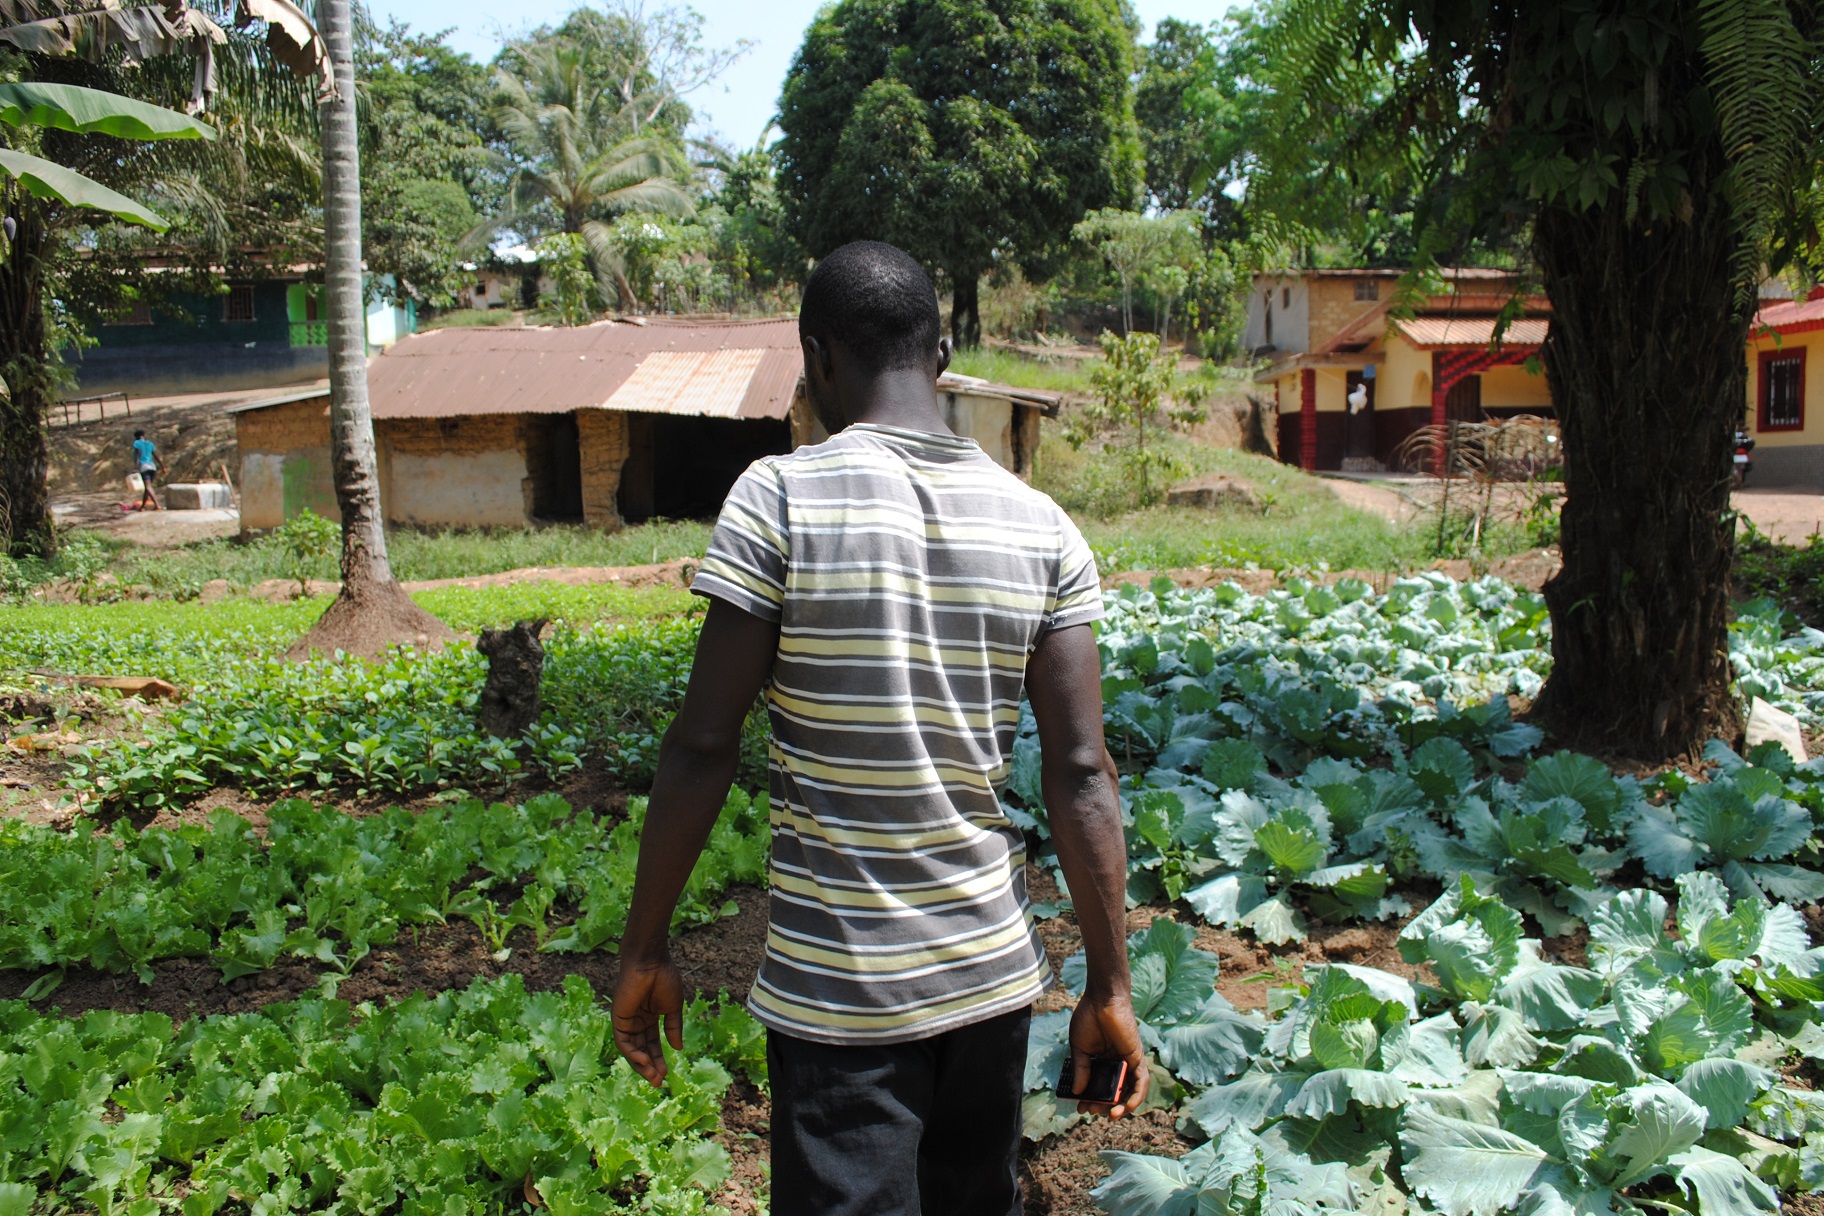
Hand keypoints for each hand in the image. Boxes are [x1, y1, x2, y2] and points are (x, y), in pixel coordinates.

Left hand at [612, 956, 685, 1085]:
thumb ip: (674, 1028)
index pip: (653, 1044)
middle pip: (642, 1050)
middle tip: (659, 1083)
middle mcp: (636, 1021)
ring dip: (641, 1065)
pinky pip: (623, 1042)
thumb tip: (678, 1048)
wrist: (650, 962)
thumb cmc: (664, 978)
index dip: (659, 1059)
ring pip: (632, 1050)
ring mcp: (626, 1021)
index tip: (666, 1075)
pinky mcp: (618, 1019)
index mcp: (650, 1017)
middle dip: (650, 1067)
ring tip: (653, 1077)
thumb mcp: (673, 1007)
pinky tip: (644, 1062)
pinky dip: (633, 1054)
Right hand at [1068, 992, 1148, 1117]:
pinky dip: (1136, 1097)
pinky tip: (1126, 1108)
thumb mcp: (1080, 1048)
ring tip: (1109, 1115)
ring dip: (1121, 1106)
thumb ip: (1081, 1070)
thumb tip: (1078, 1092)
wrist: (1101, 999)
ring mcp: (1128, 1062)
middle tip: (1091, 1110)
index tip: (1081, 1108)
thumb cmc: (1089, 1018)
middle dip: (1104, 1104)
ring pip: (1129, 1091)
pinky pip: (1141, 1082)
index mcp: (1102, 1061)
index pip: (1099, 1086)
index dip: (1091, 1099)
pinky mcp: (1137, 1058)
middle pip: (1114, 1091)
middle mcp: (1116, 1064)